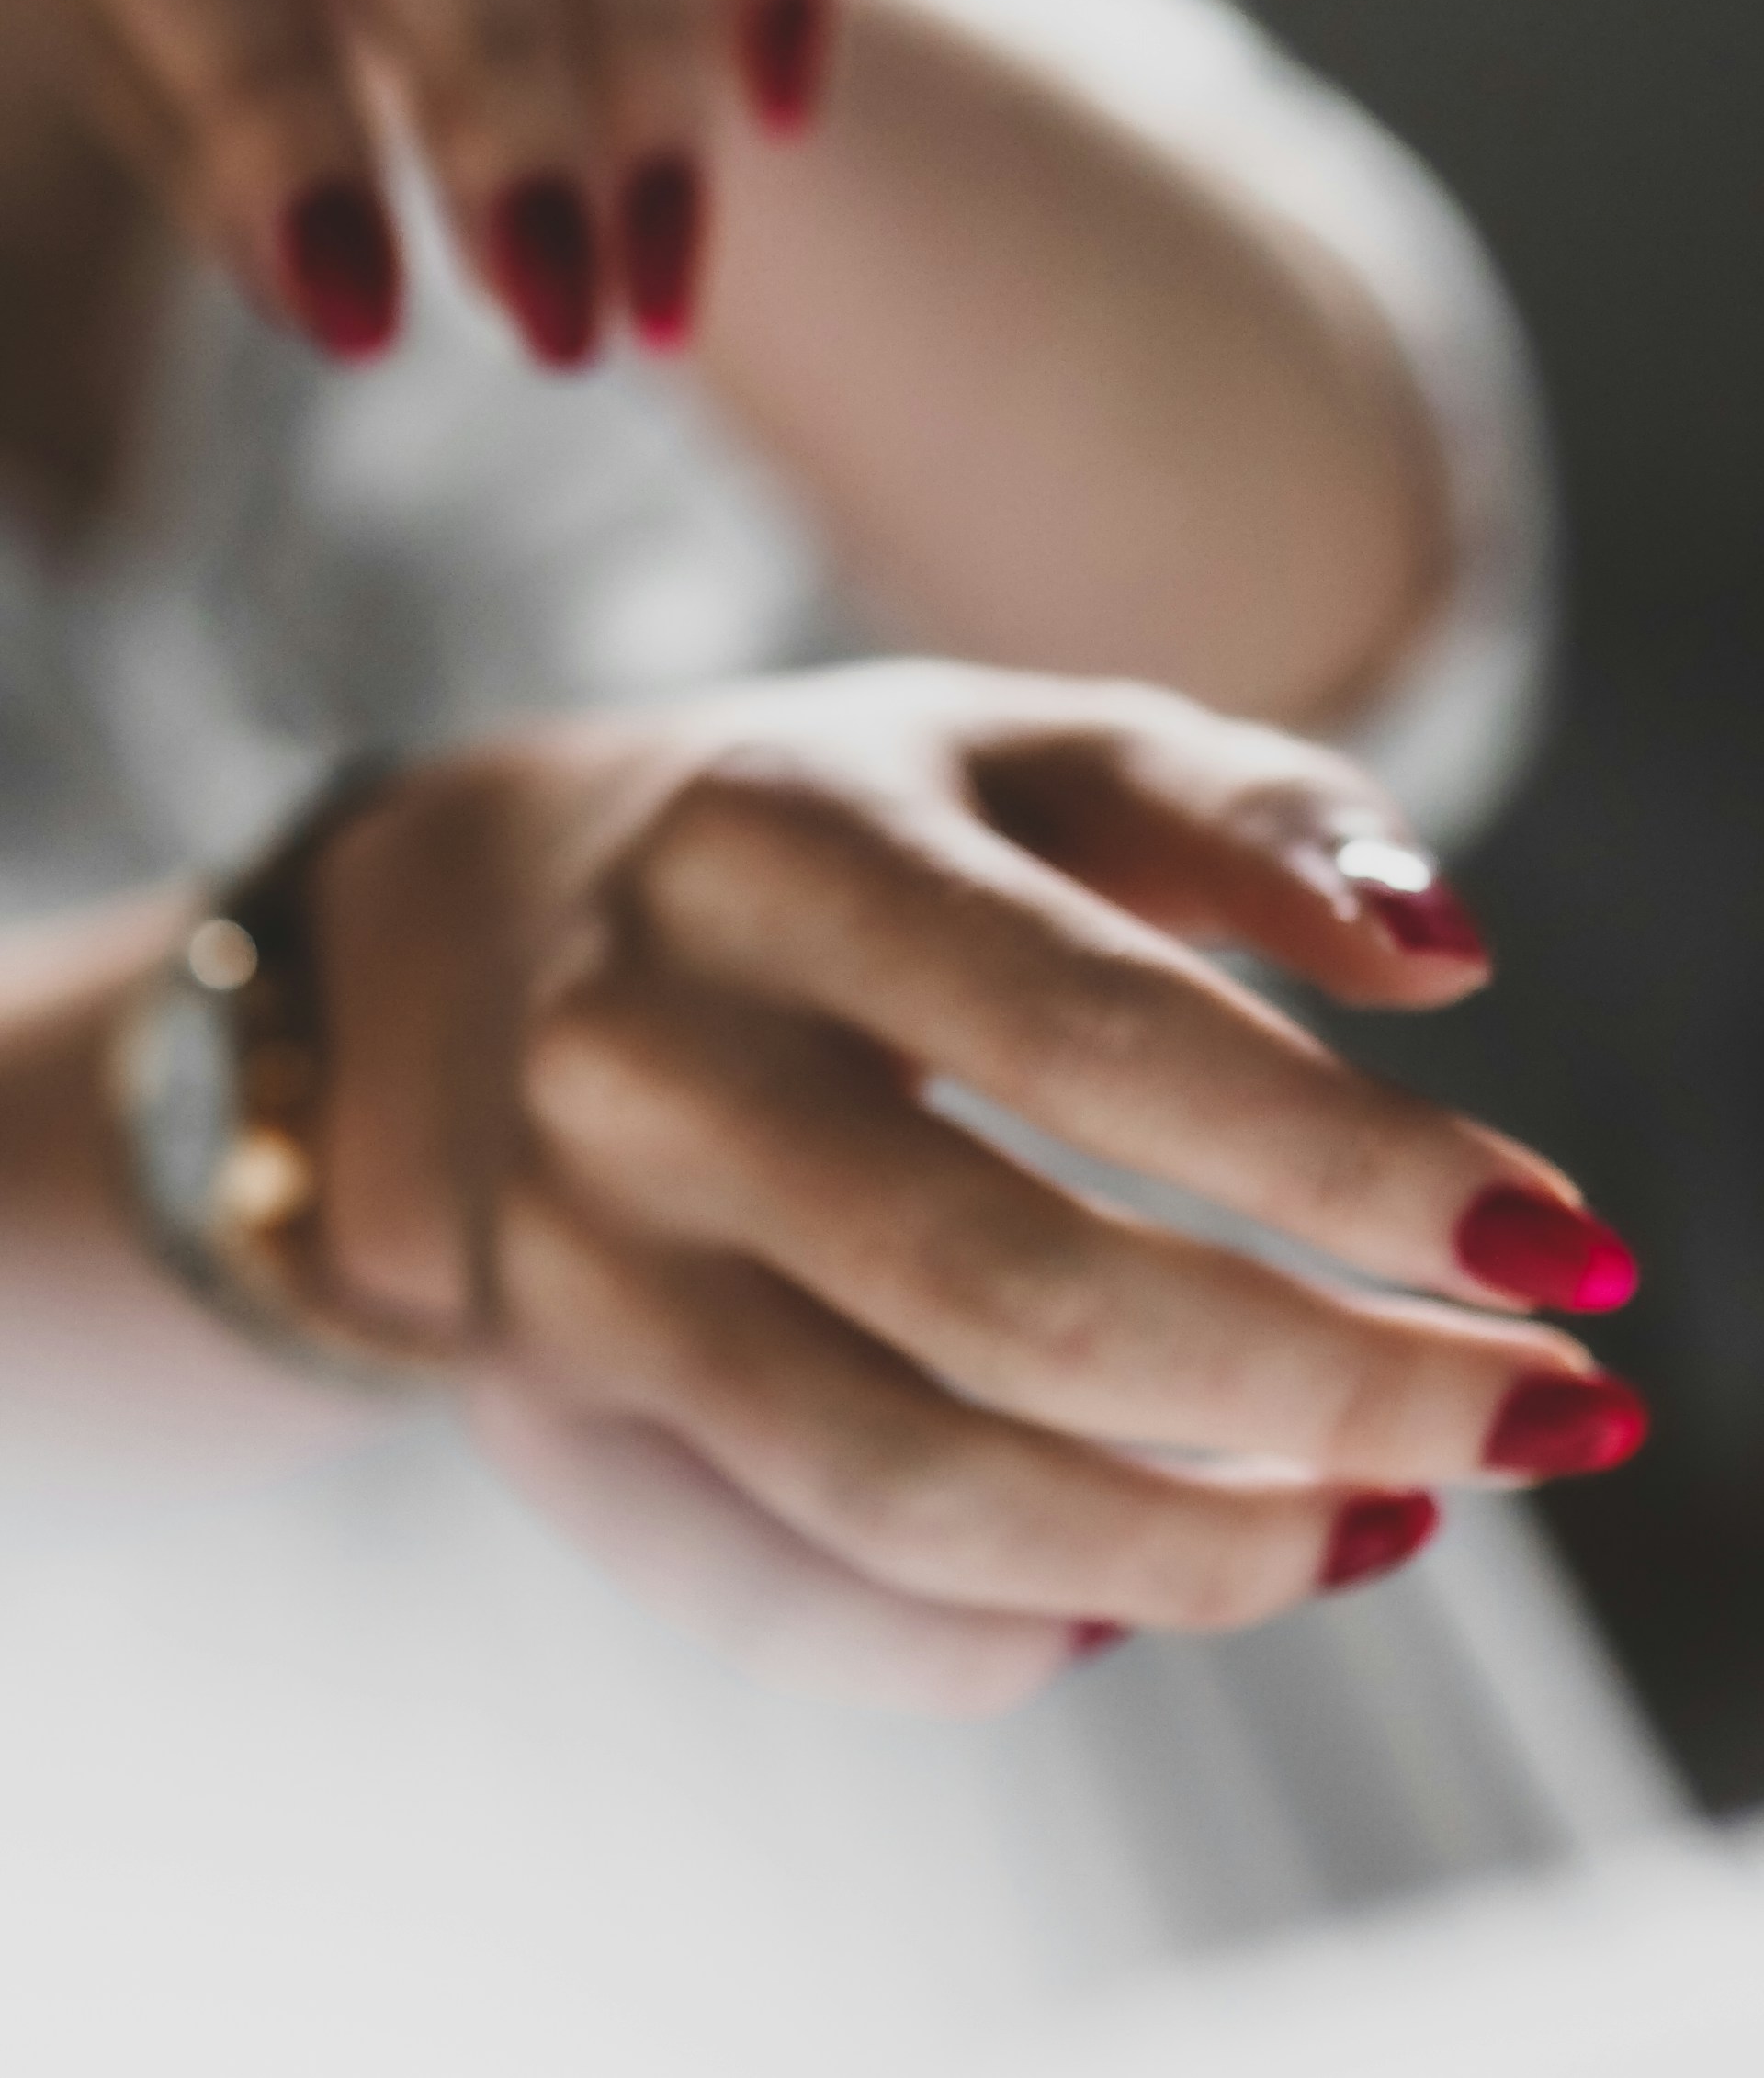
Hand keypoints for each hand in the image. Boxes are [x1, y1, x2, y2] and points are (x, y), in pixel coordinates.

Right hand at [308, 664, 1644, 1714]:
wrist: (468, 940)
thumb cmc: (826, 831)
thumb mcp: (1018, 750)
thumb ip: (1243, 810)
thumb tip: (1454, 955)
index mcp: (788, 842)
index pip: (1106, 1039)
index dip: (1359, 1170)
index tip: (1577, 1249)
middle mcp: (649, 1054)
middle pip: (1021, 1297)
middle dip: (1333, 1389)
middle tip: (1549, 1421)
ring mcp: (572, 1254)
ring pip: (910, 1488)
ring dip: (1198, 1550)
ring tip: (1385, 1519)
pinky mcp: (540, 1407)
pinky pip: (779, 1594)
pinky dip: (992, 1637)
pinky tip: (1145, 1586)